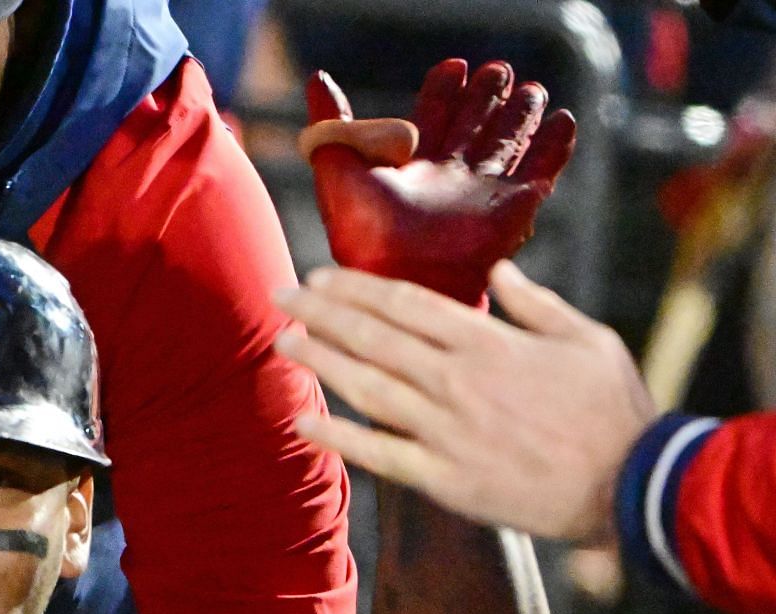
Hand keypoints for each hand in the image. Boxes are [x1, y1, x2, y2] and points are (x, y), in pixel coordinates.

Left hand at [274, 261, 654, 541]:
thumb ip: (536, 304)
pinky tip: (303, 421)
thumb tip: (499, 273)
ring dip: (320, 363)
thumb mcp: (587, 340)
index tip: (321, 277)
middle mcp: (458, 381)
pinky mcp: (444, 478)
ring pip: (367, 388)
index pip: (405, 305)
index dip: (356, 288)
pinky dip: (339, 437)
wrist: (630, 484)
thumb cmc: (613, 410)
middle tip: (280, 296)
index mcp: (489, 343)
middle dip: (321, 314)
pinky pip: (379, 454)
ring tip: (282, 342)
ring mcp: (447, 431)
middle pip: (374, 338)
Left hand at [303, 60, 576, 303]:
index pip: (432, 119)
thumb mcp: (338, 170)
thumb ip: (332, 124)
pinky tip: (564, 120)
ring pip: (508, 144)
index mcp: (409, 170)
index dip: (443, 92)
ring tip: (532, 88)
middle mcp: (448, 180)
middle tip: (497, 69)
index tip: (453, 66)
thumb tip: (316, 78)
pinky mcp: (513, 210)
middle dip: (486, 98)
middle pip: (474, 127)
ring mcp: (482, 194)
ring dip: (521, 116)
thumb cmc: (362, 235)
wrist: (401, 279)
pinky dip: (555, 146)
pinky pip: (541, 171)